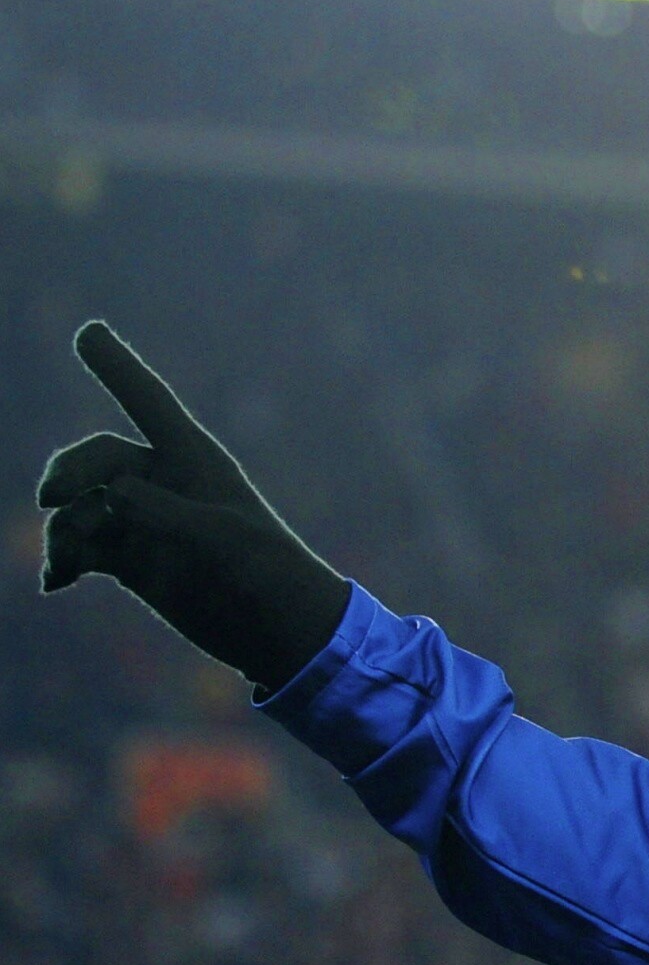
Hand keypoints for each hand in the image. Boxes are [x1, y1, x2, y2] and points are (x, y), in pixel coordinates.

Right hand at [36, 322, 349, 690]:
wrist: (281, 633)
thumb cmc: (266, 575)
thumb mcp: (219, 539)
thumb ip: (163, 512)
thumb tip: (110, 500)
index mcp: (195, 462)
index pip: (149, 402)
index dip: (118, 367)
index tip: (87, 331)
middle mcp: (165, 484)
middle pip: (98, 459)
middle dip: (69, 472)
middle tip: (52, 497)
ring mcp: (144, 522)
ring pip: (82, 506)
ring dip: (64, 528)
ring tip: (68, 560)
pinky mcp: (132, 560)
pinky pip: (80, 547)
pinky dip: (63, 560)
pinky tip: (55, 582)